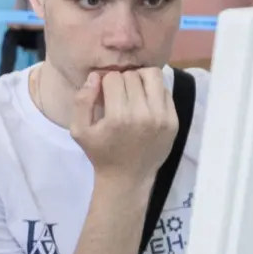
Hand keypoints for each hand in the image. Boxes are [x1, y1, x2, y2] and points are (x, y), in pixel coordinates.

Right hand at [70, 66, 177, 185]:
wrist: (127, 178)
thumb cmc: (101, 154)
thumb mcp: (79, 131)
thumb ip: (82, 101)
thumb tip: (95, 76)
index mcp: (118, 117)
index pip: (113, 78)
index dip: (105, 83)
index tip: (104, 94)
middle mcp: (142, 115)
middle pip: (132, 75)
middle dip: (122, 81)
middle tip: (118, 95)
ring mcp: (162, 117)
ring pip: (153, 76)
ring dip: (140, 79)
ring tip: (134, 92)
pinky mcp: (173, 120)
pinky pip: (165, 90)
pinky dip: (154, 92)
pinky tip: (145, 103)